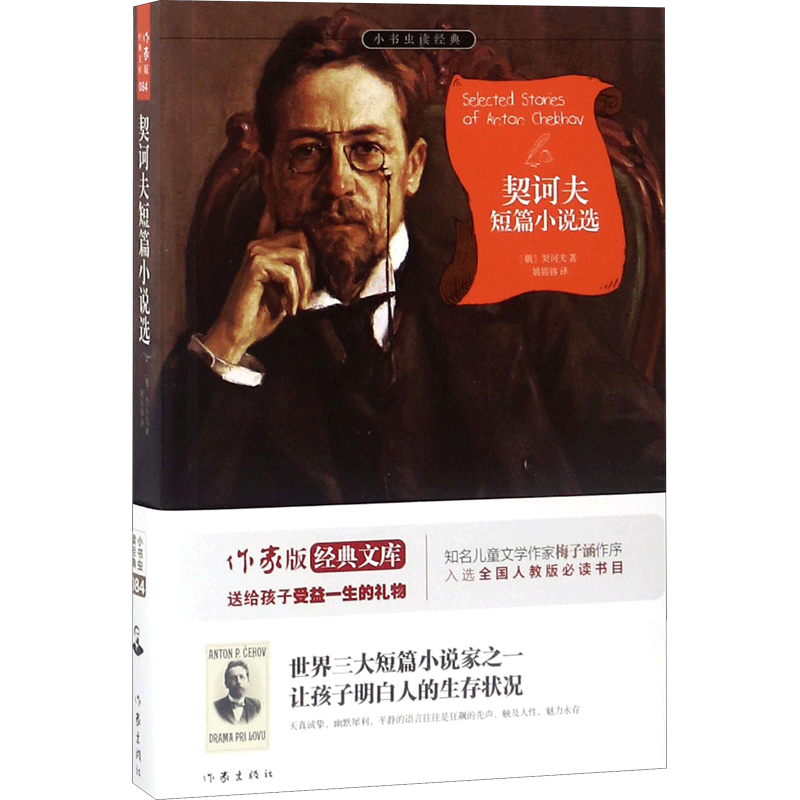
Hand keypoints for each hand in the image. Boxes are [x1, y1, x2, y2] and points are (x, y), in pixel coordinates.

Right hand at [203, 191, 312, 364]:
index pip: (270, 209)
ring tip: (295, 305)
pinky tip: (287, 308)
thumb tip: (313, 257)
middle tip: (303, 297)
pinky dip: (294, 295)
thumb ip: (298, 269)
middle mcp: (258, 242)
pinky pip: (289, 272)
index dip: (267, 182)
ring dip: (303, 287)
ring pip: (299, 257)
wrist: (240, 331)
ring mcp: (255, 251)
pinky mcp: (254, 264)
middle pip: (302, 239)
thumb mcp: (288, 288)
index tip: (262, 156)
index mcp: (265, 244)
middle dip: (311, 272)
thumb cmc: (263, 312)